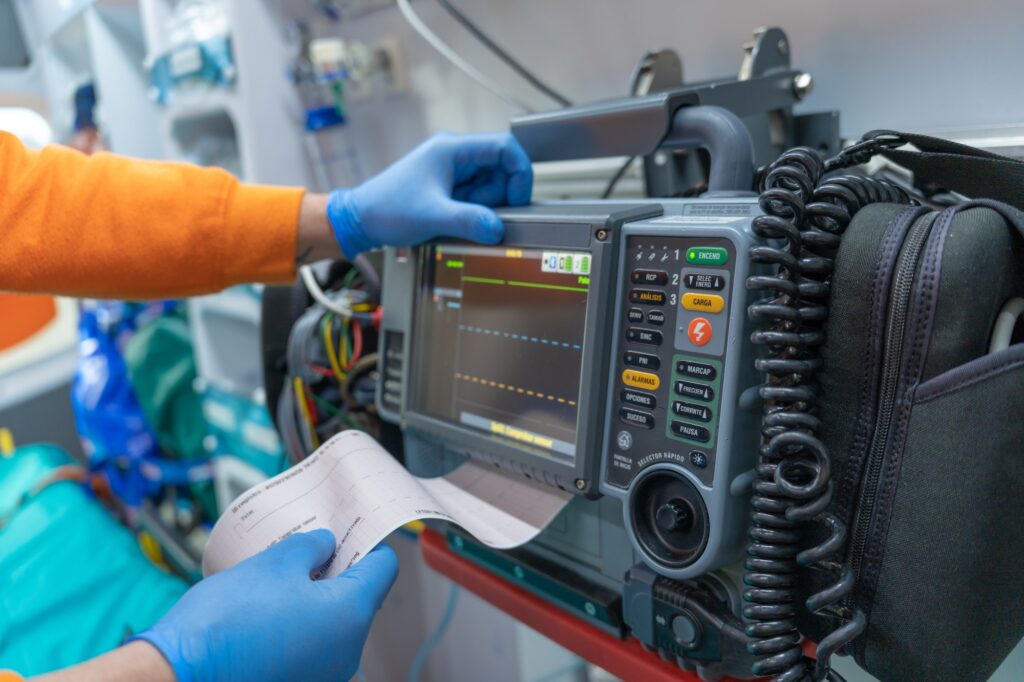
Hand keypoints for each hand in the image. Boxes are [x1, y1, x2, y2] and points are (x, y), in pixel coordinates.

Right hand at [134, 530, 397, 681]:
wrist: (181, 675)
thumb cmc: (226, 621)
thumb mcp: (275, 563)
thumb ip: (311, 547)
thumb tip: (326, 545)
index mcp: (351, 614)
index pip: (383, 569)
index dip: (369, 543)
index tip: (352, 530)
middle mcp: (348, 651)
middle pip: (359, 597)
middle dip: (337, 570)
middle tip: (309, 547)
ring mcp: (326, 673)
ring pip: (334, 623)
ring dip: (316, 598)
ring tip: (281, 577)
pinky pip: (314, 646)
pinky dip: (301, 625)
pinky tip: (270, 609)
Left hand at [327, 131, 532, 257]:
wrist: (361, 219)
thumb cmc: (387, 209)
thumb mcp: (432, 216)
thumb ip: (469, 221)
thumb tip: (498, 229)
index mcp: (452, 149)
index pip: (505, 147)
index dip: (519, 173)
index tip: (518, 200)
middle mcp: (454, 154)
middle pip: (501, 169)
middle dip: (498, 196)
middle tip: (479, 214)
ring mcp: (452, 171)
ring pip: (490, 185)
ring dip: (485, 205)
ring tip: (458, 217)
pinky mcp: (449, 187)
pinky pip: (476, 197)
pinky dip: (474, 211)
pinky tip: (454, 219)